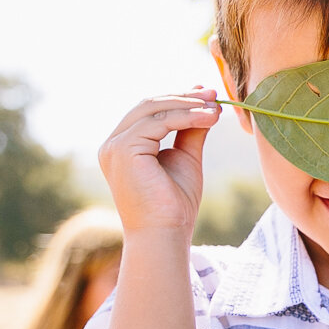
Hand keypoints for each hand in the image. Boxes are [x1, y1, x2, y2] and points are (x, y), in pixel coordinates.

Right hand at [98, 89, 220, 233]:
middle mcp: (112, 144)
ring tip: (216, 108)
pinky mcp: (123, 150)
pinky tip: (208, 118)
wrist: (165, 234)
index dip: (178, 99)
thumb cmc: (174, 205)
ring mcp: (114, 146)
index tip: (207, 95)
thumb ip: (190, 131)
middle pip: (148, 105)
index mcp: (123, 146)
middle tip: (214, 95)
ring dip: (188, 105)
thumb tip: (206, 104)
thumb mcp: (185, 158)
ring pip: (153, 110)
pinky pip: (159, 123)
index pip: (149, 112)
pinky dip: (186, 117)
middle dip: (184, 97)